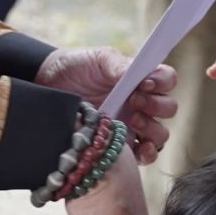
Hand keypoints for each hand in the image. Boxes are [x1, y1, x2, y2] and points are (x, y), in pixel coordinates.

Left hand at [35, 45, 177, 159]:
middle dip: (156, 105)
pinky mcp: (120, 145)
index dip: (162, 82)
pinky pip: (145, 155)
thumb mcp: (96, 59)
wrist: (47, 86)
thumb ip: (117, 64)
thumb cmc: (74, 67)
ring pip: (160, 133)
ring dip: (152, 129)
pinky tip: (139, 148)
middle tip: (133, 101)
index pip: (167, 79)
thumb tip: (137, 72)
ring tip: (131, 122)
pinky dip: (148, 154)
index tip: (144, 83)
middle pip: (168, 108)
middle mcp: (140, 103)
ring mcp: (132, 126)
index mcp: (139, 79)